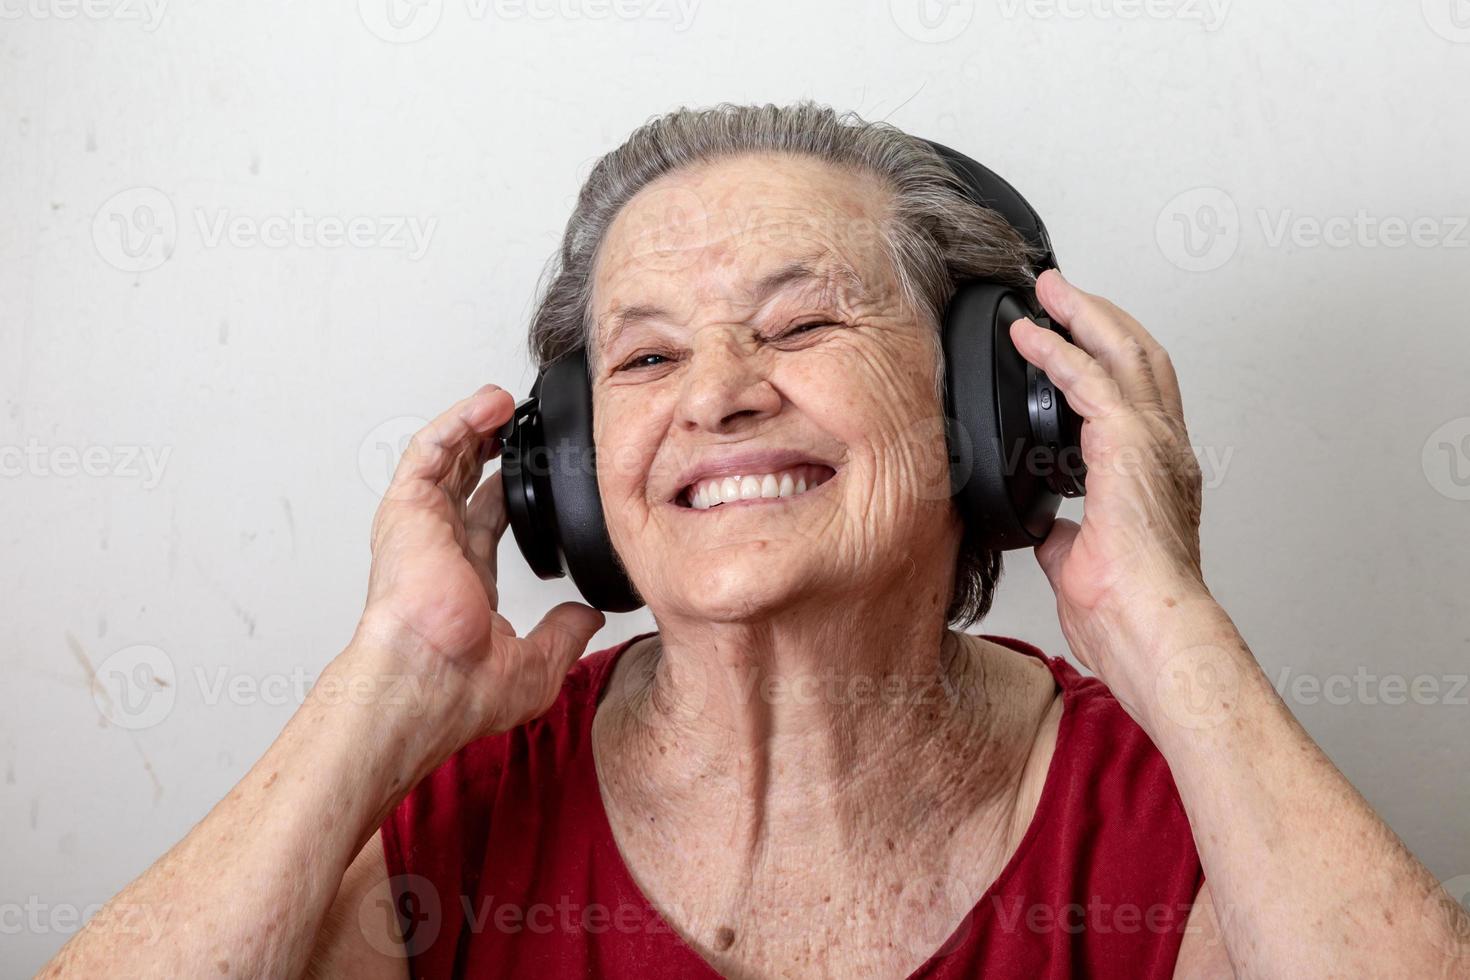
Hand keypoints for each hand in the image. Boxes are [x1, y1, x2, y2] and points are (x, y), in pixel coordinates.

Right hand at [348, 384, 604, 755]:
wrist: (425, 683)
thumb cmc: (457, 689)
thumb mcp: (535, 664)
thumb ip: (564, 634)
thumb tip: (588, 618)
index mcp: (463, 583)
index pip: (486, 523)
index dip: (512, 494)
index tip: (543, 473)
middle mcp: (438, 550)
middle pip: (463, 481)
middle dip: (492, 450)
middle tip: (523, 426)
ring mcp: (420, 528)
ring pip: (446, 458)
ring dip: (475, 426)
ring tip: (508, 403)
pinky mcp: (408, 510)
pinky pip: (430, 450)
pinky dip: (458, 422)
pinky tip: (489, 405)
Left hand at [1010, 271, 1213, 695]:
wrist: (1150, 627)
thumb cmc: (1129, 612)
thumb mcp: (1080, 562)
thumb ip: (1066, 535)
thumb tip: (1046, 527)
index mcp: (1158, 475)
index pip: (1138, 397)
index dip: (1109, 359)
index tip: (1076, 338)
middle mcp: (1165, 450)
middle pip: (1140, 357)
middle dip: (1100, 317)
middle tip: (1060, 290)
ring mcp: (1154, 443)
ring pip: (1124, 352)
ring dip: (1083, 315)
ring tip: (1049, 290)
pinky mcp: (1130, 444)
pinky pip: (1089, 379)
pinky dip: (1058, 350)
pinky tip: (1030, 336)